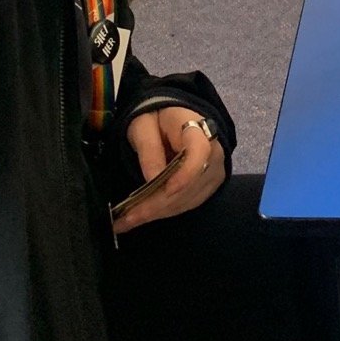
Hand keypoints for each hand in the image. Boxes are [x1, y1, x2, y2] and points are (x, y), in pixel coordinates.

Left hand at [113, 106, 225, 234]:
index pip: (199, 153)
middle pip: (189, 185)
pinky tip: (141, 217)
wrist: (175, 119)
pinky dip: (163, 212)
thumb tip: (152, 179)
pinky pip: (187, 204)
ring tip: (125, 222)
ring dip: (156, 213)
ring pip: (187, 200)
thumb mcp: (144, 125)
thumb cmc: (157, 118)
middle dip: (156, 204)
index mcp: (199, 131)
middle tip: (125, 218)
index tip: (167, 190)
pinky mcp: (208, 186)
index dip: (186, 175)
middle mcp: (214, 154)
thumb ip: (149, 148)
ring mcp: (214, 172)